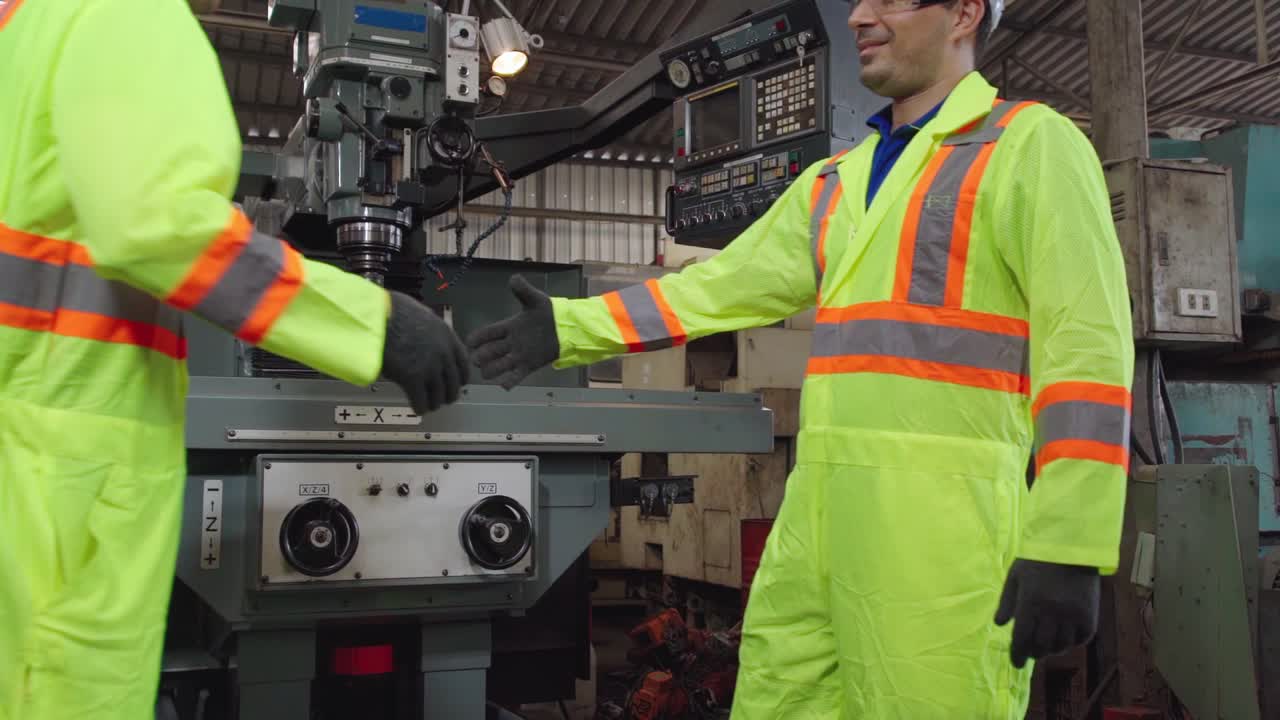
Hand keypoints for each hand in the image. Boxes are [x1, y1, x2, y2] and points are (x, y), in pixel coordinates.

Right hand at [380, 291, 469, 414]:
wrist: (377, 317)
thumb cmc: (393, 310)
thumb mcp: (422, 315)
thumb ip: (431, 331)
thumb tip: (429, 338)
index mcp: (447, 336)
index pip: (464, 364)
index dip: (461, 377)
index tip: (459, 383)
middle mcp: (443, 354)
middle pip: (453, 383)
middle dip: (449, 394)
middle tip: (443, 399)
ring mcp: (430, 368)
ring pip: (439, 396)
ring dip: (434, 403)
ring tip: (429, 406)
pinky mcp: (413, 379)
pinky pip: (421, 401)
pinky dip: (420, 407)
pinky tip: (417, 408)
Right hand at [465, 275, 558, 388]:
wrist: (567, 328)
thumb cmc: (549, 313)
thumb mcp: (535, 300)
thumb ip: (523, 290)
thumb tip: (514, 278)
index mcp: (509, 326)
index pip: (488, 333)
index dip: (477, 338)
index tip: (469, 342)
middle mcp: (510, 342)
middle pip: (489, 352)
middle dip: (481, 357)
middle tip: (476, 360)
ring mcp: (518, 355)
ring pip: (498, 366)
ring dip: (491, 370)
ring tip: (487, 373)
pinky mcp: (529, 365)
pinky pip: (516, 376)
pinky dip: (509, 381)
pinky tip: (504, 384)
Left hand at [994, 559, 1099, 667]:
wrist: (1072, 549)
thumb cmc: (1038, 561)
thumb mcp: (1016, 576)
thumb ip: (1006, 601)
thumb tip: (999, 624)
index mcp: (1030, 602)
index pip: (1022, 638)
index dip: (1018, 654)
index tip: (1016, 663)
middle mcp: (1052, 612)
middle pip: (1041, 646)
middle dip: (1034, 653)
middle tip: (1031, 652)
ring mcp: (1072, 615)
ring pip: (1061, 646)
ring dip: (1052, 650)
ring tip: (1047, 646)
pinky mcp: (1090, 615)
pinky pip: (1080, 640)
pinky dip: (1071, 643)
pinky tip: (1064, 638)